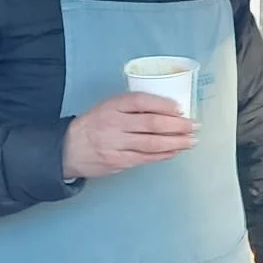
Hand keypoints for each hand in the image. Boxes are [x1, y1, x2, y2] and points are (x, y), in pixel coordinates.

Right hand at [63, 93, 195, 178]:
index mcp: (112, 106)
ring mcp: (115, 144)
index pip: (141, 101)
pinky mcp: (117, 161)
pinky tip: (176, 151)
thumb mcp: (109, 108)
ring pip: (152, 144)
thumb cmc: (95, 124)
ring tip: (191, 141)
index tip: (180, 108)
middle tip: (195, 126)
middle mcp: (113, 124)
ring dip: (176, 142)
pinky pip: (146, 158)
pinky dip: (164, 155)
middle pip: (151, 124)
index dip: (163, 104)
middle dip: (178, 126)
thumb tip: (169, 110)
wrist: (68, 149)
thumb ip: (133, 107)